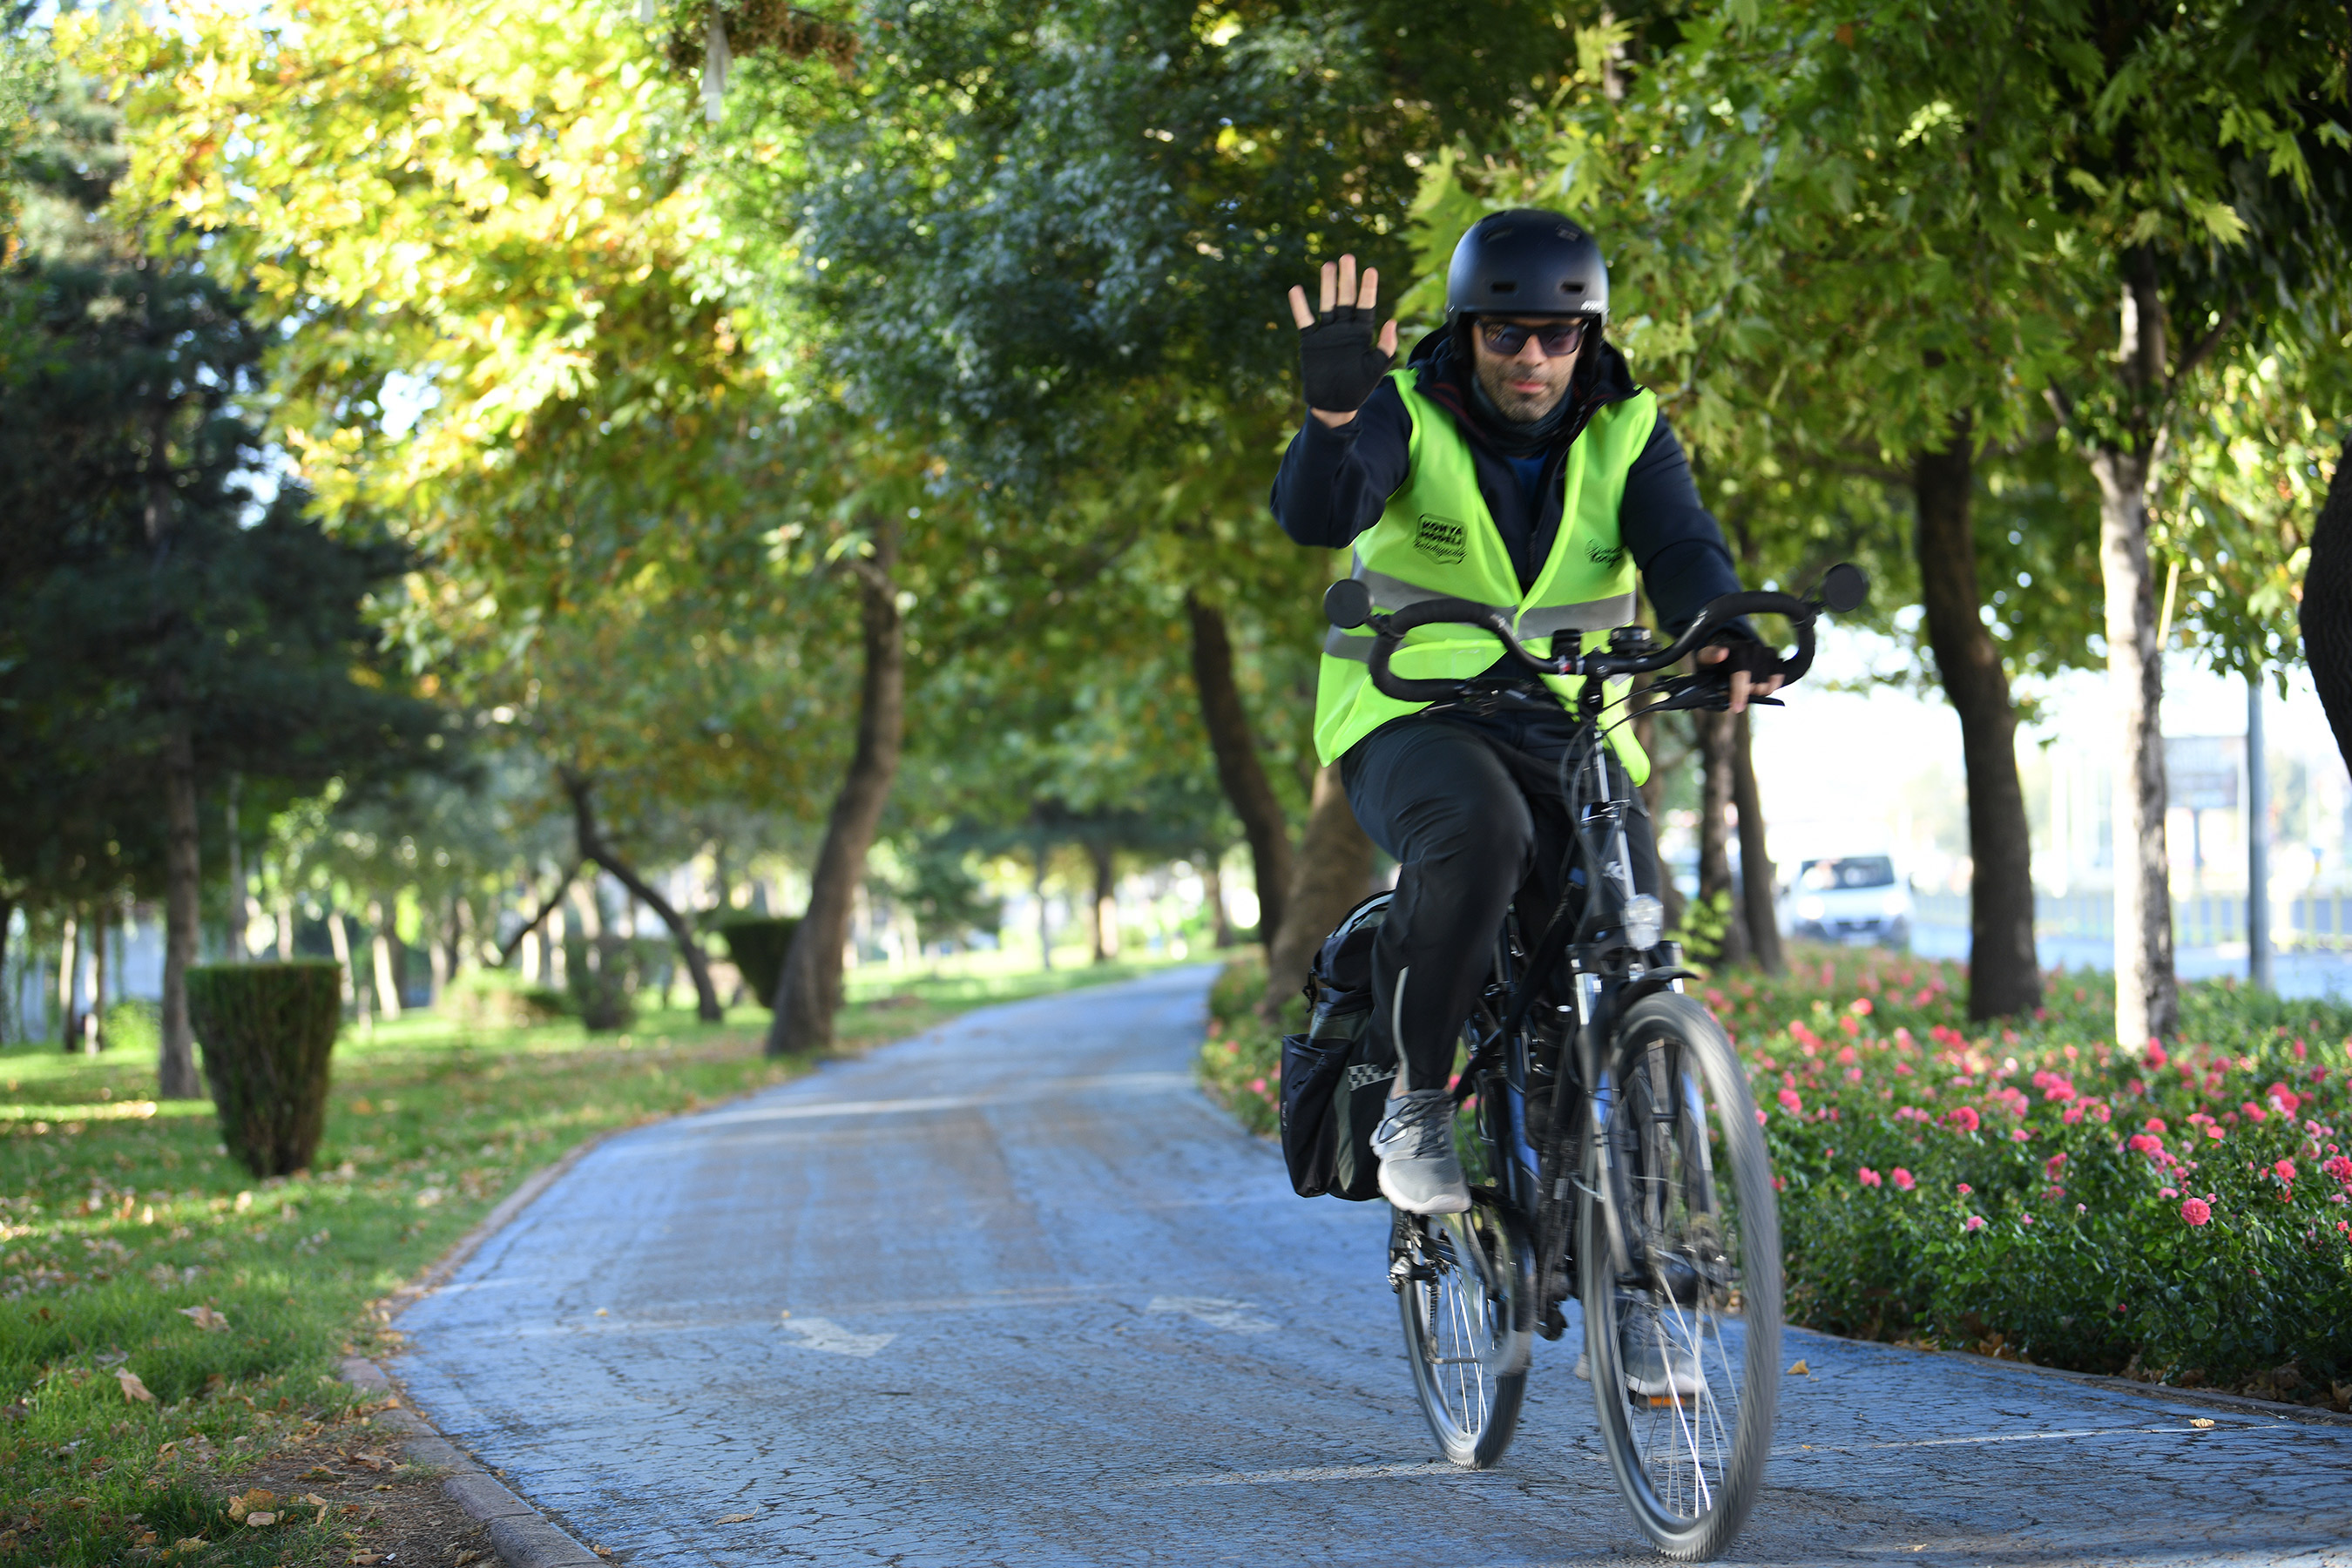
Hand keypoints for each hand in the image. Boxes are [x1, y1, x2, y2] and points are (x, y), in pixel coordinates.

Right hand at [1287, 254, 1399, 427]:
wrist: (1335, 405)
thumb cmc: (1358, 388)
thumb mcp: (1376, 369)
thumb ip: (1385, 347)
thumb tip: (1392, 322)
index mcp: (1362, 333)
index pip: (1366, 306)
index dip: (1368, 288)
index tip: (1370, 270)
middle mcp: (1345, 329)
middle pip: (1346, 298)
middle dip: (1347, 279)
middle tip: (1347, 257)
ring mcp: (1327, 333)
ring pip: (1327, 304)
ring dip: (1327, 286)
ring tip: (1328, 265)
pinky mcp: (1310, 342)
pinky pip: (1304, 321)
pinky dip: (1300, 306)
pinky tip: (1296, 290)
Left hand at [1697, 641, 1784, 714]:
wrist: (1727, 654)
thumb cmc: (1714, 661)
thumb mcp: (1704, 659)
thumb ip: (1708, 657)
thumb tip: (1721, 654)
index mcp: (1736, 648)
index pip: (1741, 674)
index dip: (1739, 693)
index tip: (1736, 709)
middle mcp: (1753, 647)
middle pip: (1755, 685)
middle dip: (1745, 694)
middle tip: (1736, 693)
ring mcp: (1766, 651)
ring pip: (1767, 685)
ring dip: (1757, 692)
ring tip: (1746, 688)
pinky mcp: (1775, 657)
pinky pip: (1778, 678)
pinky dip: (1771, 687)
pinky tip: (1760, 687)